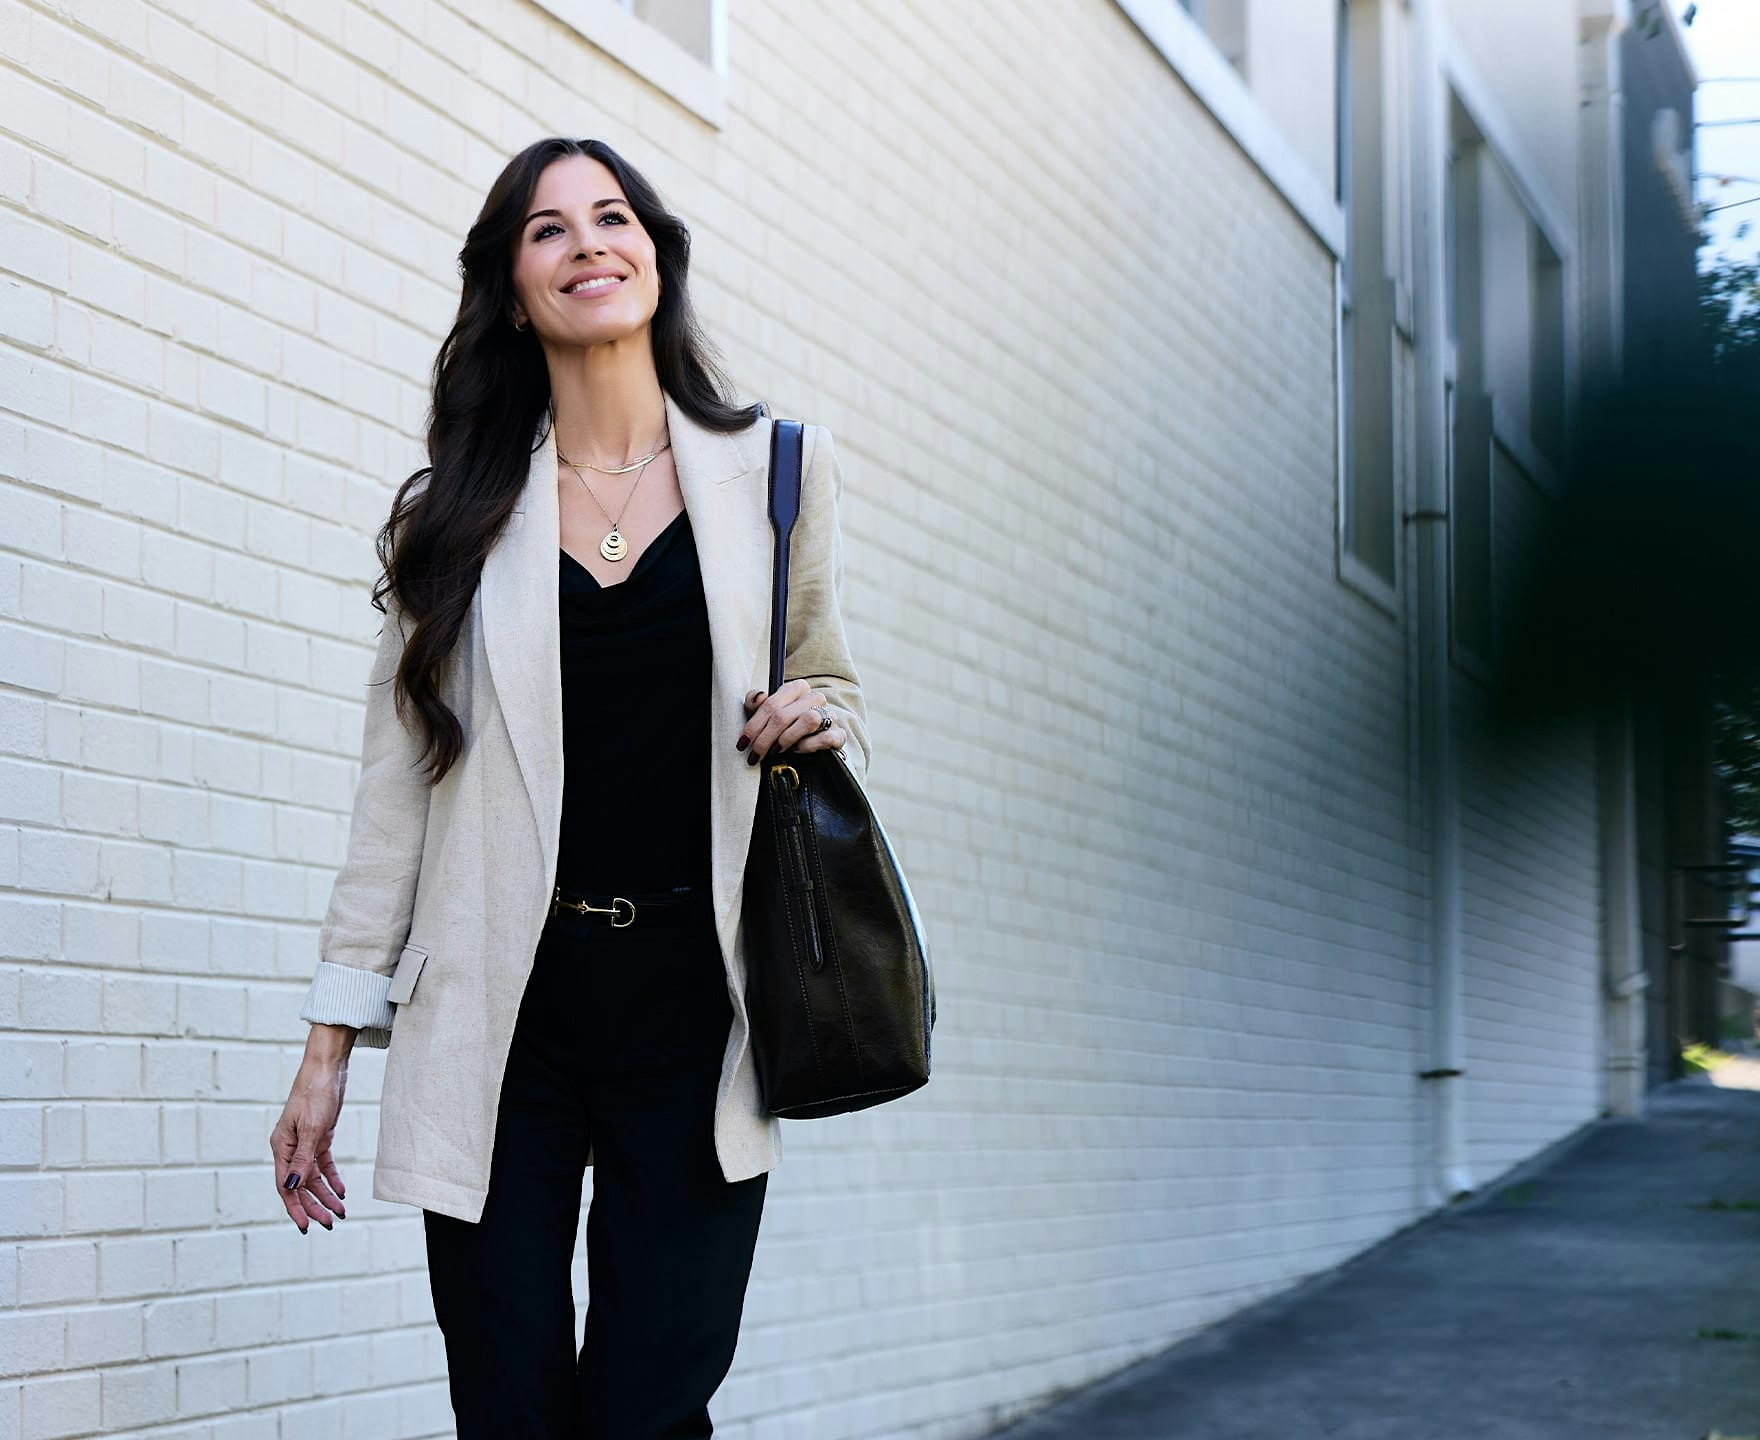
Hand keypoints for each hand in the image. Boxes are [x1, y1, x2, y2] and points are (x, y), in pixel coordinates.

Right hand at [269, 1052, 350, 1232]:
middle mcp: (290, 1148)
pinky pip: (323, 1164)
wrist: (328, 1067)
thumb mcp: (312, 1128)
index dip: (296, 1208)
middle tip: (331, 1223)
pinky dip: (332, 1178)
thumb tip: (291, 1187)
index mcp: (281, 1147)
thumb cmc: (316, 1093)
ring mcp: (305, 1143)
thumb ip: (303, 1159)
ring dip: (325, 1195)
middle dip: (314, 1206)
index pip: (286, 1186)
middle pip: (300, 1185)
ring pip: (313, 1177)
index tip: (306, 1226)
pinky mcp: (320, 1137)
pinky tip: (341, 1191)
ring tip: (340, 1211)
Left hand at [738, 679, 845, 764]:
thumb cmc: (785, 726)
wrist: (814, 743)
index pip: (771, 704)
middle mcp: (815, 698)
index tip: (742, 743)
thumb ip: (756, 702)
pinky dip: (808, 745)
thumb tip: (758, 697)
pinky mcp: (839, 734)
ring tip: (776, 751)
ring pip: (808, 720)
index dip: (754, 725)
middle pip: (784, 715)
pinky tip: (797, 750)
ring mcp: (830, 715)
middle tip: (755, 754)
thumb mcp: (767, 714)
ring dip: (786, 739)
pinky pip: (826, 737)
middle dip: (764, 738)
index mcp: (797, 688)